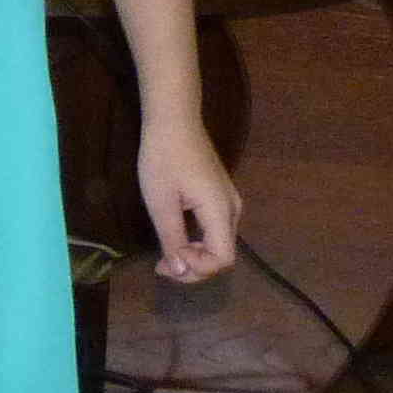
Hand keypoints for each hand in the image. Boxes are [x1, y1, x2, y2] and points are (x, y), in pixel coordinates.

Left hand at [136, 117, 240, 281]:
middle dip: (194, 268)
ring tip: (167, 255)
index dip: (197, 269)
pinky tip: (177, 240)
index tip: (168, 261)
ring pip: (219, 243)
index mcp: (220, 210)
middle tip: (161, 266)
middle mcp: (232, 209)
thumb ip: (173, 239)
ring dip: (195, 256)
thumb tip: (180, 271)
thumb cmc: (163, 158)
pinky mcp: (220, 196)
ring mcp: (229, 201)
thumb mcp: (161, 203)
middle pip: (223, 255)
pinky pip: (215, 231)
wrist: (173, 121)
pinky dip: (198, 243)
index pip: (223, 259)